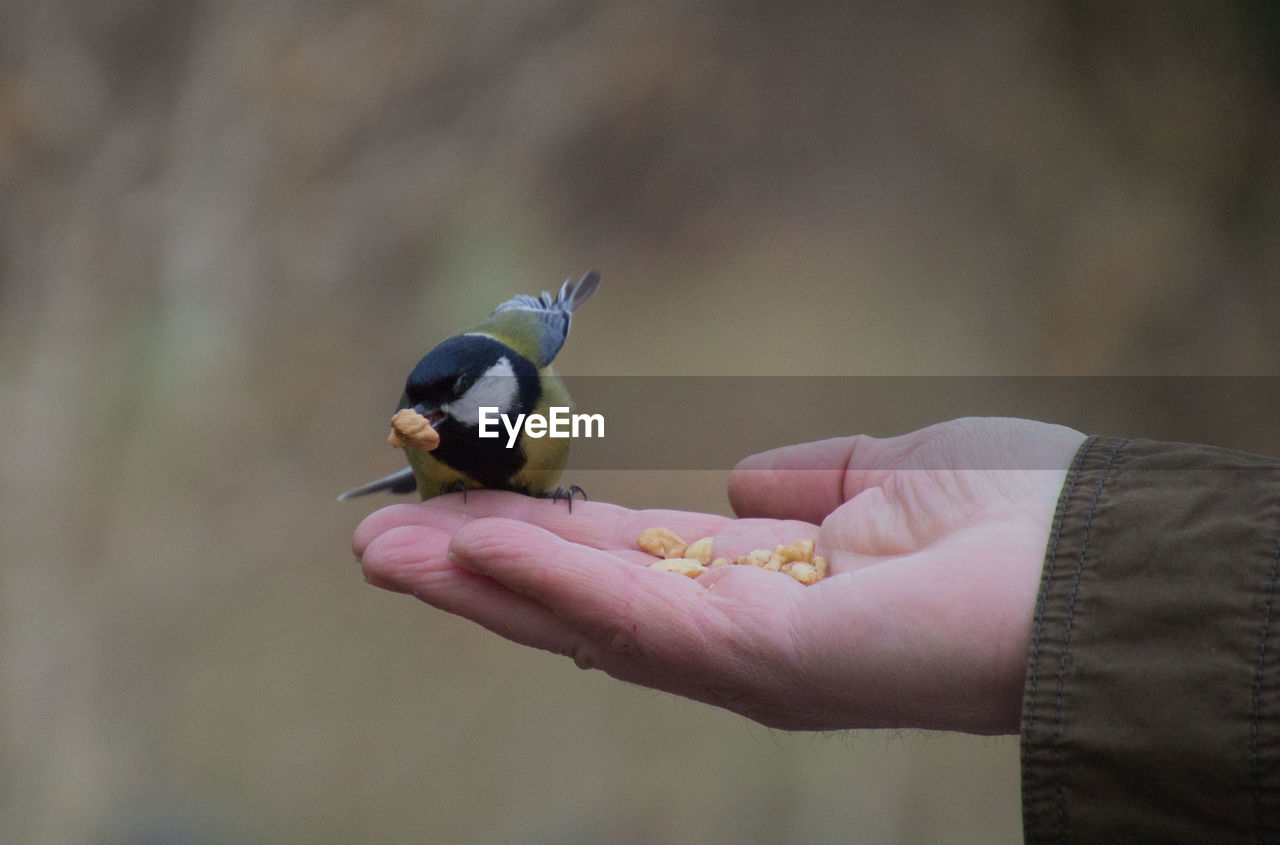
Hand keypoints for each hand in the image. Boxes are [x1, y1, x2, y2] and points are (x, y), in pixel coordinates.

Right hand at [353, 417, 1085, 733]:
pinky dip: (546, 585)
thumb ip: (811, 482)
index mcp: (767, 586)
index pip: (627, 562)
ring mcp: (740, 656)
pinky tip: (472, 550)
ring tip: (385, 547)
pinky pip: (631, 618)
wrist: (1095, 559)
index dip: (542, 535)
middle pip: (580, 601)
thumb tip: (747, 483)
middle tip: (377, 535)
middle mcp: (737, 633)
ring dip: (479, 581)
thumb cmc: (1014, 515)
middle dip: (477, 568)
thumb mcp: (889, 475)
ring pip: (580, 618)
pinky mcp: (757, 662)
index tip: (462, 503)